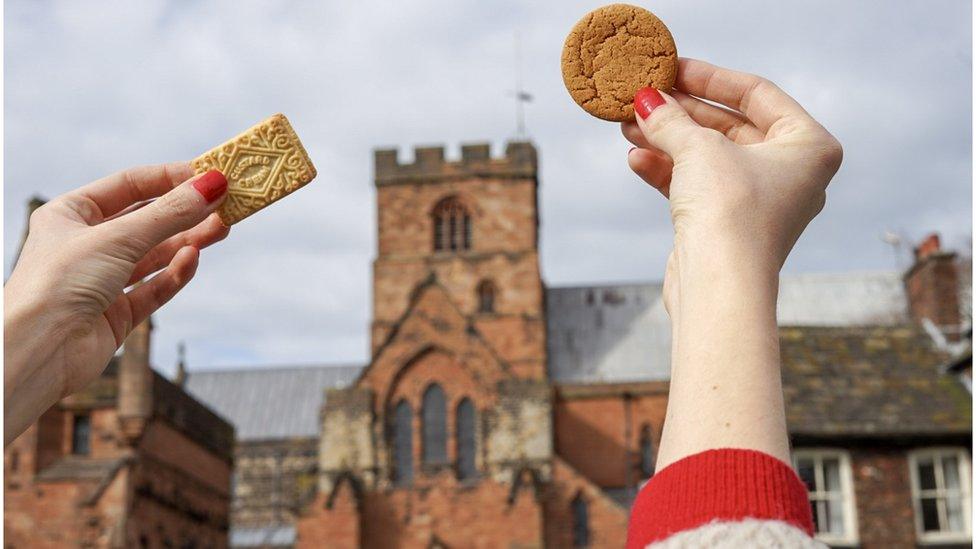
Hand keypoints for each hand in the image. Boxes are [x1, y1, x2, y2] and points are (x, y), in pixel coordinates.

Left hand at [4, 163, 228, 443]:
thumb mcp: (119, 238)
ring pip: (155, 254)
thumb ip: (170, 213)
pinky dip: (175, 273)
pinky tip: (193, 258)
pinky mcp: (116, 314)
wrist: (37, 352)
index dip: (169, 178)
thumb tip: (213, 185)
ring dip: (188, 240)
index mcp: (70, 215)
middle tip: (226, 204)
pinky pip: (154, 287)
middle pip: (148, 220)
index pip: (129, 185)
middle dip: (186, 212)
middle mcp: (86, 245)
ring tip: (222, 228)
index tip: (208, 175)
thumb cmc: (60, 283)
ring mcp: (102, 280)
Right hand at [623, 57, 842, 297]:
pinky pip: (698, 186)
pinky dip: (668, 171)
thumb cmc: (731, 212)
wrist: (720, 285)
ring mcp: (759, 202)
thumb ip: (672, 119)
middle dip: (681, 112)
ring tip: (629, 125)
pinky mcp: (729, 226)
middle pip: (729, 126)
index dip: (711, 77)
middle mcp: (791, 173)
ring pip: (708, 158)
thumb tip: (647, 101)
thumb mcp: (699, 149)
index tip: (674, 68)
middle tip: (645, 97)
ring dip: (668, 141)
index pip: (757, 94)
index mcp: (808, 146)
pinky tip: (637, 158)